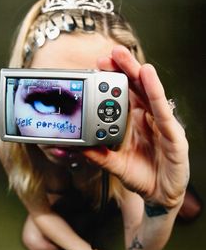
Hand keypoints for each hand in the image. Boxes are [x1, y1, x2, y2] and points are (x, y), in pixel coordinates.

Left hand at [84, 46, 188, 207]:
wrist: (160, 196)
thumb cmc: (142, 176)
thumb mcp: (115, 165)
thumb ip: (98, 155)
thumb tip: (76, 147)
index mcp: (135, 122)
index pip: (124, 96)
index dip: (112, 81)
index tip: (97, 68)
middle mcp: (148, 119)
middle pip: (137, 88)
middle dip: (123, 69)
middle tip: (108, 54)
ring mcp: (162, 124)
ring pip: (150, 93)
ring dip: (137, 73)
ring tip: (124, 57)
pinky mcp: (173, 134)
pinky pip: (163, 111)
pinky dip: (156, 92)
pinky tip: (148, 76)